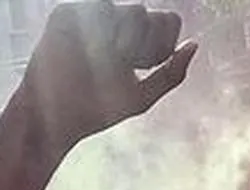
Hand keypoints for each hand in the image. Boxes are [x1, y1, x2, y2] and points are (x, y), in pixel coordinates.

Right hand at [19, 1, 195, 156]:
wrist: (55, 118)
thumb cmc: (96, 111)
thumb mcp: (141, 97)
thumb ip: (170, 75)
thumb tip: (195, 45)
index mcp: (133, 39)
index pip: (165, 21)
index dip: (162, 42)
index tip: (144, 66)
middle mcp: (112, 24)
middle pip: (147, 14)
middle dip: (142, 44)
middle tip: (122, 65)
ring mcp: (89, 17)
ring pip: (130, 9)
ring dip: (126, 41)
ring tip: (105, 62)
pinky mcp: (65, 14)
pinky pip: (98, 6)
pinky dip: (101, 31)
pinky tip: (87, 50)